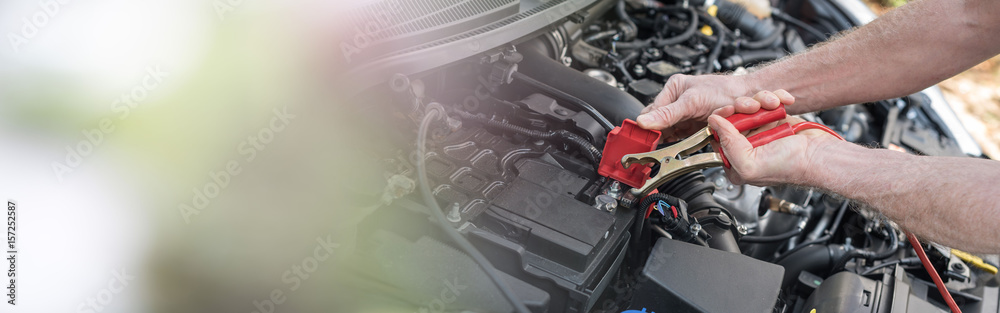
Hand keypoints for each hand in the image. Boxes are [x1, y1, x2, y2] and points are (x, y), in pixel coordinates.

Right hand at [636, 74, 756, 140]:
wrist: (748, 98)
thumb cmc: (725, 91)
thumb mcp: (692, 102)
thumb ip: (667, 114)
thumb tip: (644, 122)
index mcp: (673, 89)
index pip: (650, 112)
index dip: (648, 127)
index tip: (647, 141)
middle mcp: (677, 102)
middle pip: (658, 123)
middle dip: (661, 134)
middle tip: (661, 144)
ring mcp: (685, 115)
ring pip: (668, 133)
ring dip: (672, 139)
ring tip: (675, 142)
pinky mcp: (693, 127)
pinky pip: (681, 138)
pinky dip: (681, 143)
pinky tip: (682, 144)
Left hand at [707, 91, 839, 185]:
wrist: (820, 155)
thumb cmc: (792, 167)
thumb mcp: (749, 164)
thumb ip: (727, 145)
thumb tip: (714, 123)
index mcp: (735, 162)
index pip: (716, 136)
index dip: (721, 121)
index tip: (729, 113)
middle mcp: (746, 147)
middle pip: (731, 117)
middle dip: (742, 107)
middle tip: (752, 108)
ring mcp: (761, 131)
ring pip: (748, 105)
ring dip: (760, 100)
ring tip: (772, 105)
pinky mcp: (775, 119)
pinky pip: (767, 101)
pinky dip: (775, 97)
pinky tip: (783, 102)